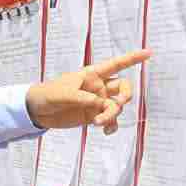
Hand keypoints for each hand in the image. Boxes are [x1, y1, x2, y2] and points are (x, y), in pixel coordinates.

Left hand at [24, 50, 150, 134]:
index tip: (148, 53)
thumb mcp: (63, 94)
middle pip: (123, 88)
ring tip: (98, 123)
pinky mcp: (93, 116)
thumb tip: (100, 104)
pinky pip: (109, 120)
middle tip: (119, 103)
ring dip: (112, 115)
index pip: (115, 65)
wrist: (36, 111)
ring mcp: (96, 102)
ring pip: (116, 107)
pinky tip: (106, 131)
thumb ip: (82, 98)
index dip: (132, 58)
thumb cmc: (48, 94)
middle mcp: (98, 87)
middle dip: (126, 95)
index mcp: (92, 74)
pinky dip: (111, 126)